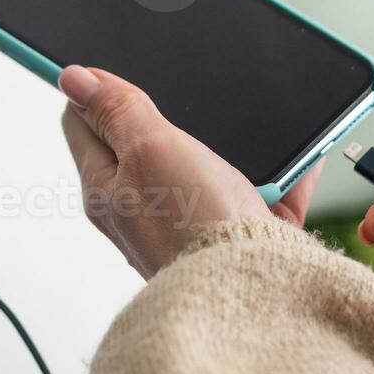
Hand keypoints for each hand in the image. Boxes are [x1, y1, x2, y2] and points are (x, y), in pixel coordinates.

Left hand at [58, 65, 321, 278]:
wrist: (261, 300)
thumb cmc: (196, 230)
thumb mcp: (149, 149)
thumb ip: (116, 111)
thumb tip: (72, 78)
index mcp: (106, 188)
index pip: (82, 124)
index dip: (99, 90)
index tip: (122, 73)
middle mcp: (140, 211)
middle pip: (145, 144)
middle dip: (174, 118)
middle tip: (193, 104)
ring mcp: (188, 227)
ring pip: (208, 168)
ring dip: (236, 149)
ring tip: (257, 141)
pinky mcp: (235, 242)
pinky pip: (260, 196)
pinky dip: (280, 180)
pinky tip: (301, 164)